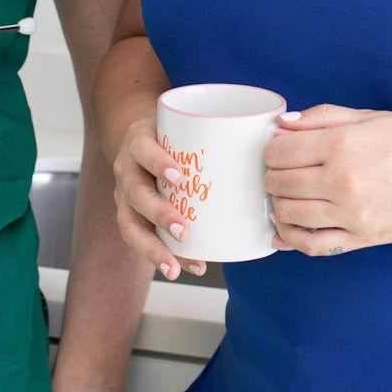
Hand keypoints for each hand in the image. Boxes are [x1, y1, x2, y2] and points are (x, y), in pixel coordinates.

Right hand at [110, 113, 206, 282]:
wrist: (139, 140)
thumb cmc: (169, 134)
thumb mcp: (180, 123)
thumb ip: (211, 129)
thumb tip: (268, 131)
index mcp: (138, 141)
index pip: (142, 148)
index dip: (157, 162)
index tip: (179, 176)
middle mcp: (126, 170)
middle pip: (136, 193)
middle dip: (159, 214)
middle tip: (184, 231)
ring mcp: (123, 195)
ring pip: (129, 224)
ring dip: (153, 248)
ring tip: (175, 268)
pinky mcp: (130, 214)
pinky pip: (140, 239)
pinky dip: (160, 255)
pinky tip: (182, 267)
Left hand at [265, 105, 391, 255]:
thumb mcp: (370, 116)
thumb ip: (322, 117)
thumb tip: (282, 125)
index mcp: (342, 145)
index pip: (280, 153)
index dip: (271, 150)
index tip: (278, 150)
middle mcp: (343, 181)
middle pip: (279, 184)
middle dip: (272, 176)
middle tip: (281, 171)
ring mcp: (351, 214)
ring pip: (290, 215)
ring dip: (278, 205)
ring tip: (284, 195)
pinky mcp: (361, 238)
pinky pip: (313, 245)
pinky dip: (291, 239)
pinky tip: (287, 227)